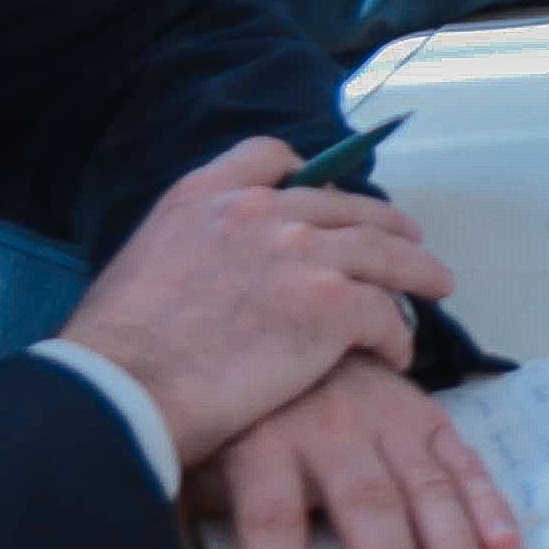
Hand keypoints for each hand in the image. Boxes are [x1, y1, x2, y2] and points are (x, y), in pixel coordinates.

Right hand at [55, 139, 452, 468]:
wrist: (121, 392)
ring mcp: (300, 254)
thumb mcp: (141, 264)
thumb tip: (207, 273)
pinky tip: (396, 355)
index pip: (271, 156)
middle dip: (382, 224)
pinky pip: (386, 314)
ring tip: (435, 285)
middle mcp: (259, 211)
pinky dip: (397, 335)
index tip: (327, 194)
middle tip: (405, 241)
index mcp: (204, 196)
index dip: (308, 174)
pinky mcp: (330, 305)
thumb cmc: (113, 352)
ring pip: (384, 251)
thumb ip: (189, 249)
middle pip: (346, 205)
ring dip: (415, 270)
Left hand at [203, 357, 521, 548]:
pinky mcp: (421, 412)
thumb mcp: (193, 449)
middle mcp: (328, 428)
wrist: (282, 310)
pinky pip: (460, 460)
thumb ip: (176, 507)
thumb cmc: (236, 406)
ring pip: (420, 485)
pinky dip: (487, 503)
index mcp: (262, 442)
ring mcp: (383, 416)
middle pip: (360, 503)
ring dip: (450, 544)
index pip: (269, 516)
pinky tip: (504, 545)